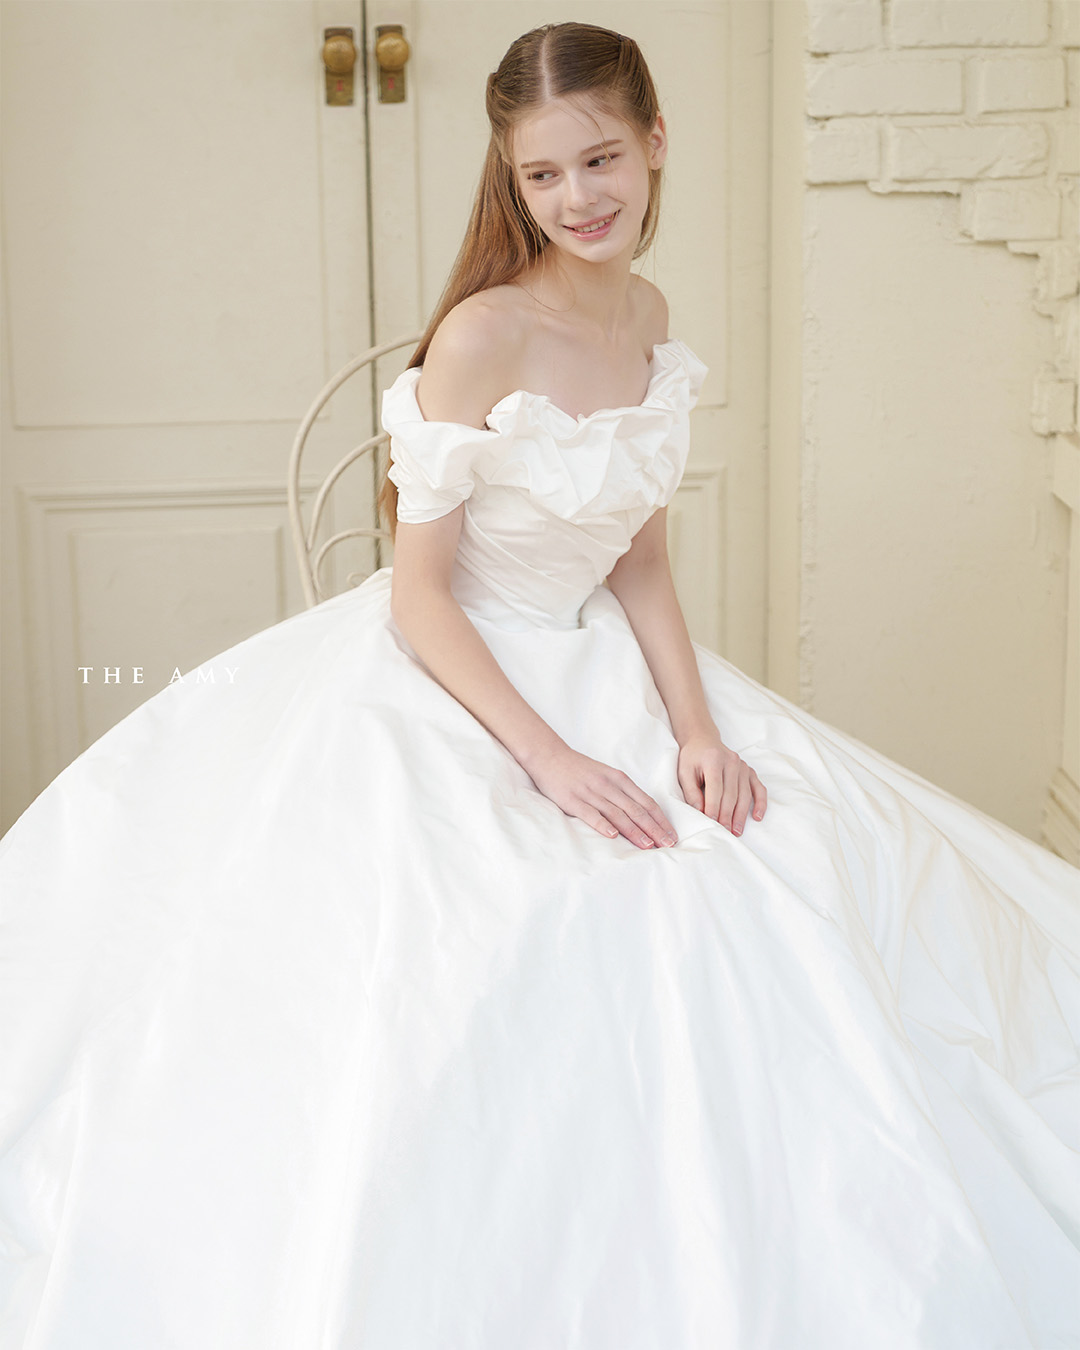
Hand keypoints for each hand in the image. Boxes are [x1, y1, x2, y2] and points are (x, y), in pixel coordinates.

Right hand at [524, 743, 677, 849]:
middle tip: (668, 845)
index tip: (672, 835)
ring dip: (634, 831)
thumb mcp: (607, 775)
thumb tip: (644, 814)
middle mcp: (608, 786)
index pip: (646, 802)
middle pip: (636, 810)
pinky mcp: (573, 800)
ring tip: (648, 846)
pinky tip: (612, 836)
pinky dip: (602, 825)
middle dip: (654, 829)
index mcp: (619, 779)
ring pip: (617, 814)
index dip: (661, 820)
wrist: (550, 756)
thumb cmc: (581, 769)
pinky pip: (590, 814)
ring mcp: (590, 793)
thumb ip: (623, 792)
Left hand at [677, 731, 766, 836]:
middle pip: (731, 794)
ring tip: (737, 831)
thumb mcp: (684, 772)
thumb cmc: (692, 758)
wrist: (703, 740)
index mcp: (714, 759)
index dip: (713, 807)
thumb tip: (700, 811)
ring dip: (741, 814)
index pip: (715, 788)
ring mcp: (742, 766)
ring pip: (745, 794)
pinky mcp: (749, 770)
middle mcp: (731, 761)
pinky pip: (758, 788)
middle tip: (724, 832)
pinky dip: (760, 803)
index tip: (711, 823)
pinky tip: (757, 817)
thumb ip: (690, 792)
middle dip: (727, 815)